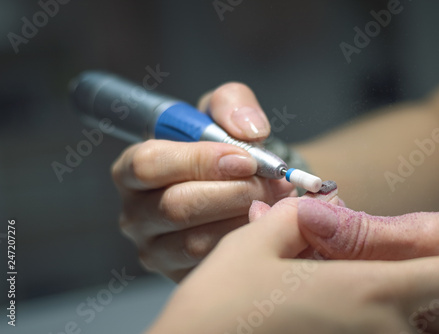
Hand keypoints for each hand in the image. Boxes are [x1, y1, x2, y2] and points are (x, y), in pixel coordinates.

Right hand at [111, 83, 294, 281]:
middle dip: (234, 193)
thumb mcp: (224, 113)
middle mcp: (136, 213)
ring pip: (195, 242)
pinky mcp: (178, 275)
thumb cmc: (225, 149)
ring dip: (244, 220)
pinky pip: (213, 266)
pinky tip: (267, 226)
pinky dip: (246, 246)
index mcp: (134, 169)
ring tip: (278, 202)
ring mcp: (155, 249)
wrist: (242, 187)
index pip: (149, 164)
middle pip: (176, 207)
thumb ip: (232, 105)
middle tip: (275, 184)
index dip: (198, 160)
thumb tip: (247, 130)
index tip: (245, 159)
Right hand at [147, 198, 438, 333]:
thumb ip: (301, 220)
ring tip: (308, 293)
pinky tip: (311, 313)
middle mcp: (381, 331)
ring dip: (382, 304)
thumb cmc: (219, 309)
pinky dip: (365, 320)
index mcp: (368, 291)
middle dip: (408, 281)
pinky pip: (377, 333)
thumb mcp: (254, 248)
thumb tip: (317, 208)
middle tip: (336, 268)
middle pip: (420, 300)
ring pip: (397, 321)